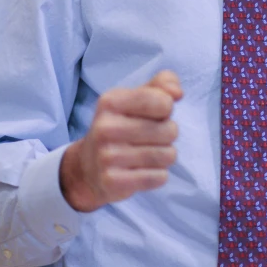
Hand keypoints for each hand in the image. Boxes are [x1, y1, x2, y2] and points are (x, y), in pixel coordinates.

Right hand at [59, 70, 182, 212]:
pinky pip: (159, 177)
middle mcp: (106, 127)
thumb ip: (161, 85)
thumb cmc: (120, 126)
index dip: (167, 108)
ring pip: (167, 155)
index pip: (163, 102)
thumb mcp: (135, 98)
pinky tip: (142, 170)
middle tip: (151, 136)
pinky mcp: (113, 181)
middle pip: (170, 130)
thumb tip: (177, 93)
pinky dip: (158, 174)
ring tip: (149, 153)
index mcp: (111, 101)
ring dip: (165, 155)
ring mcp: (107, 156)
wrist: (88, 167)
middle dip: (168, 134)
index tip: (156, 112)